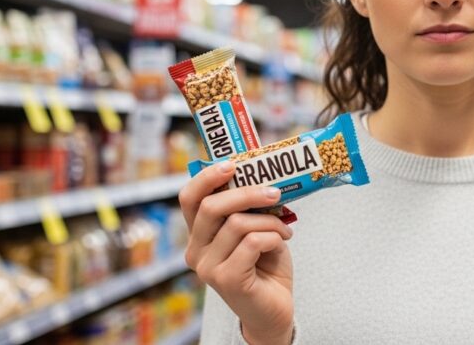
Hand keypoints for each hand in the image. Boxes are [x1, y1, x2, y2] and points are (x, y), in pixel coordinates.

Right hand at [179, 162, 294, 344]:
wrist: (274, 309)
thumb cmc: (265, 266)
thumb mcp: (256, 229)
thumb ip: (249, 208)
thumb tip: (262, 175)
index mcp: (199, 235)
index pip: (189, 198)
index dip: (206, 177)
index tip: (232, 165)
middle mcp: (195, 251)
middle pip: (211, 206)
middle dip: (247, 192)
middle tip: (274, 192)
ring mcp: (207, 268)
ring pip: (237, 224)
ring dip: (270, 222)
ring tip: (284, 230)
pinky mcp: (226, 280)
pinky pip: (252, 242)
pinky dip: (273, 237)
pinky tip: (281, 243)